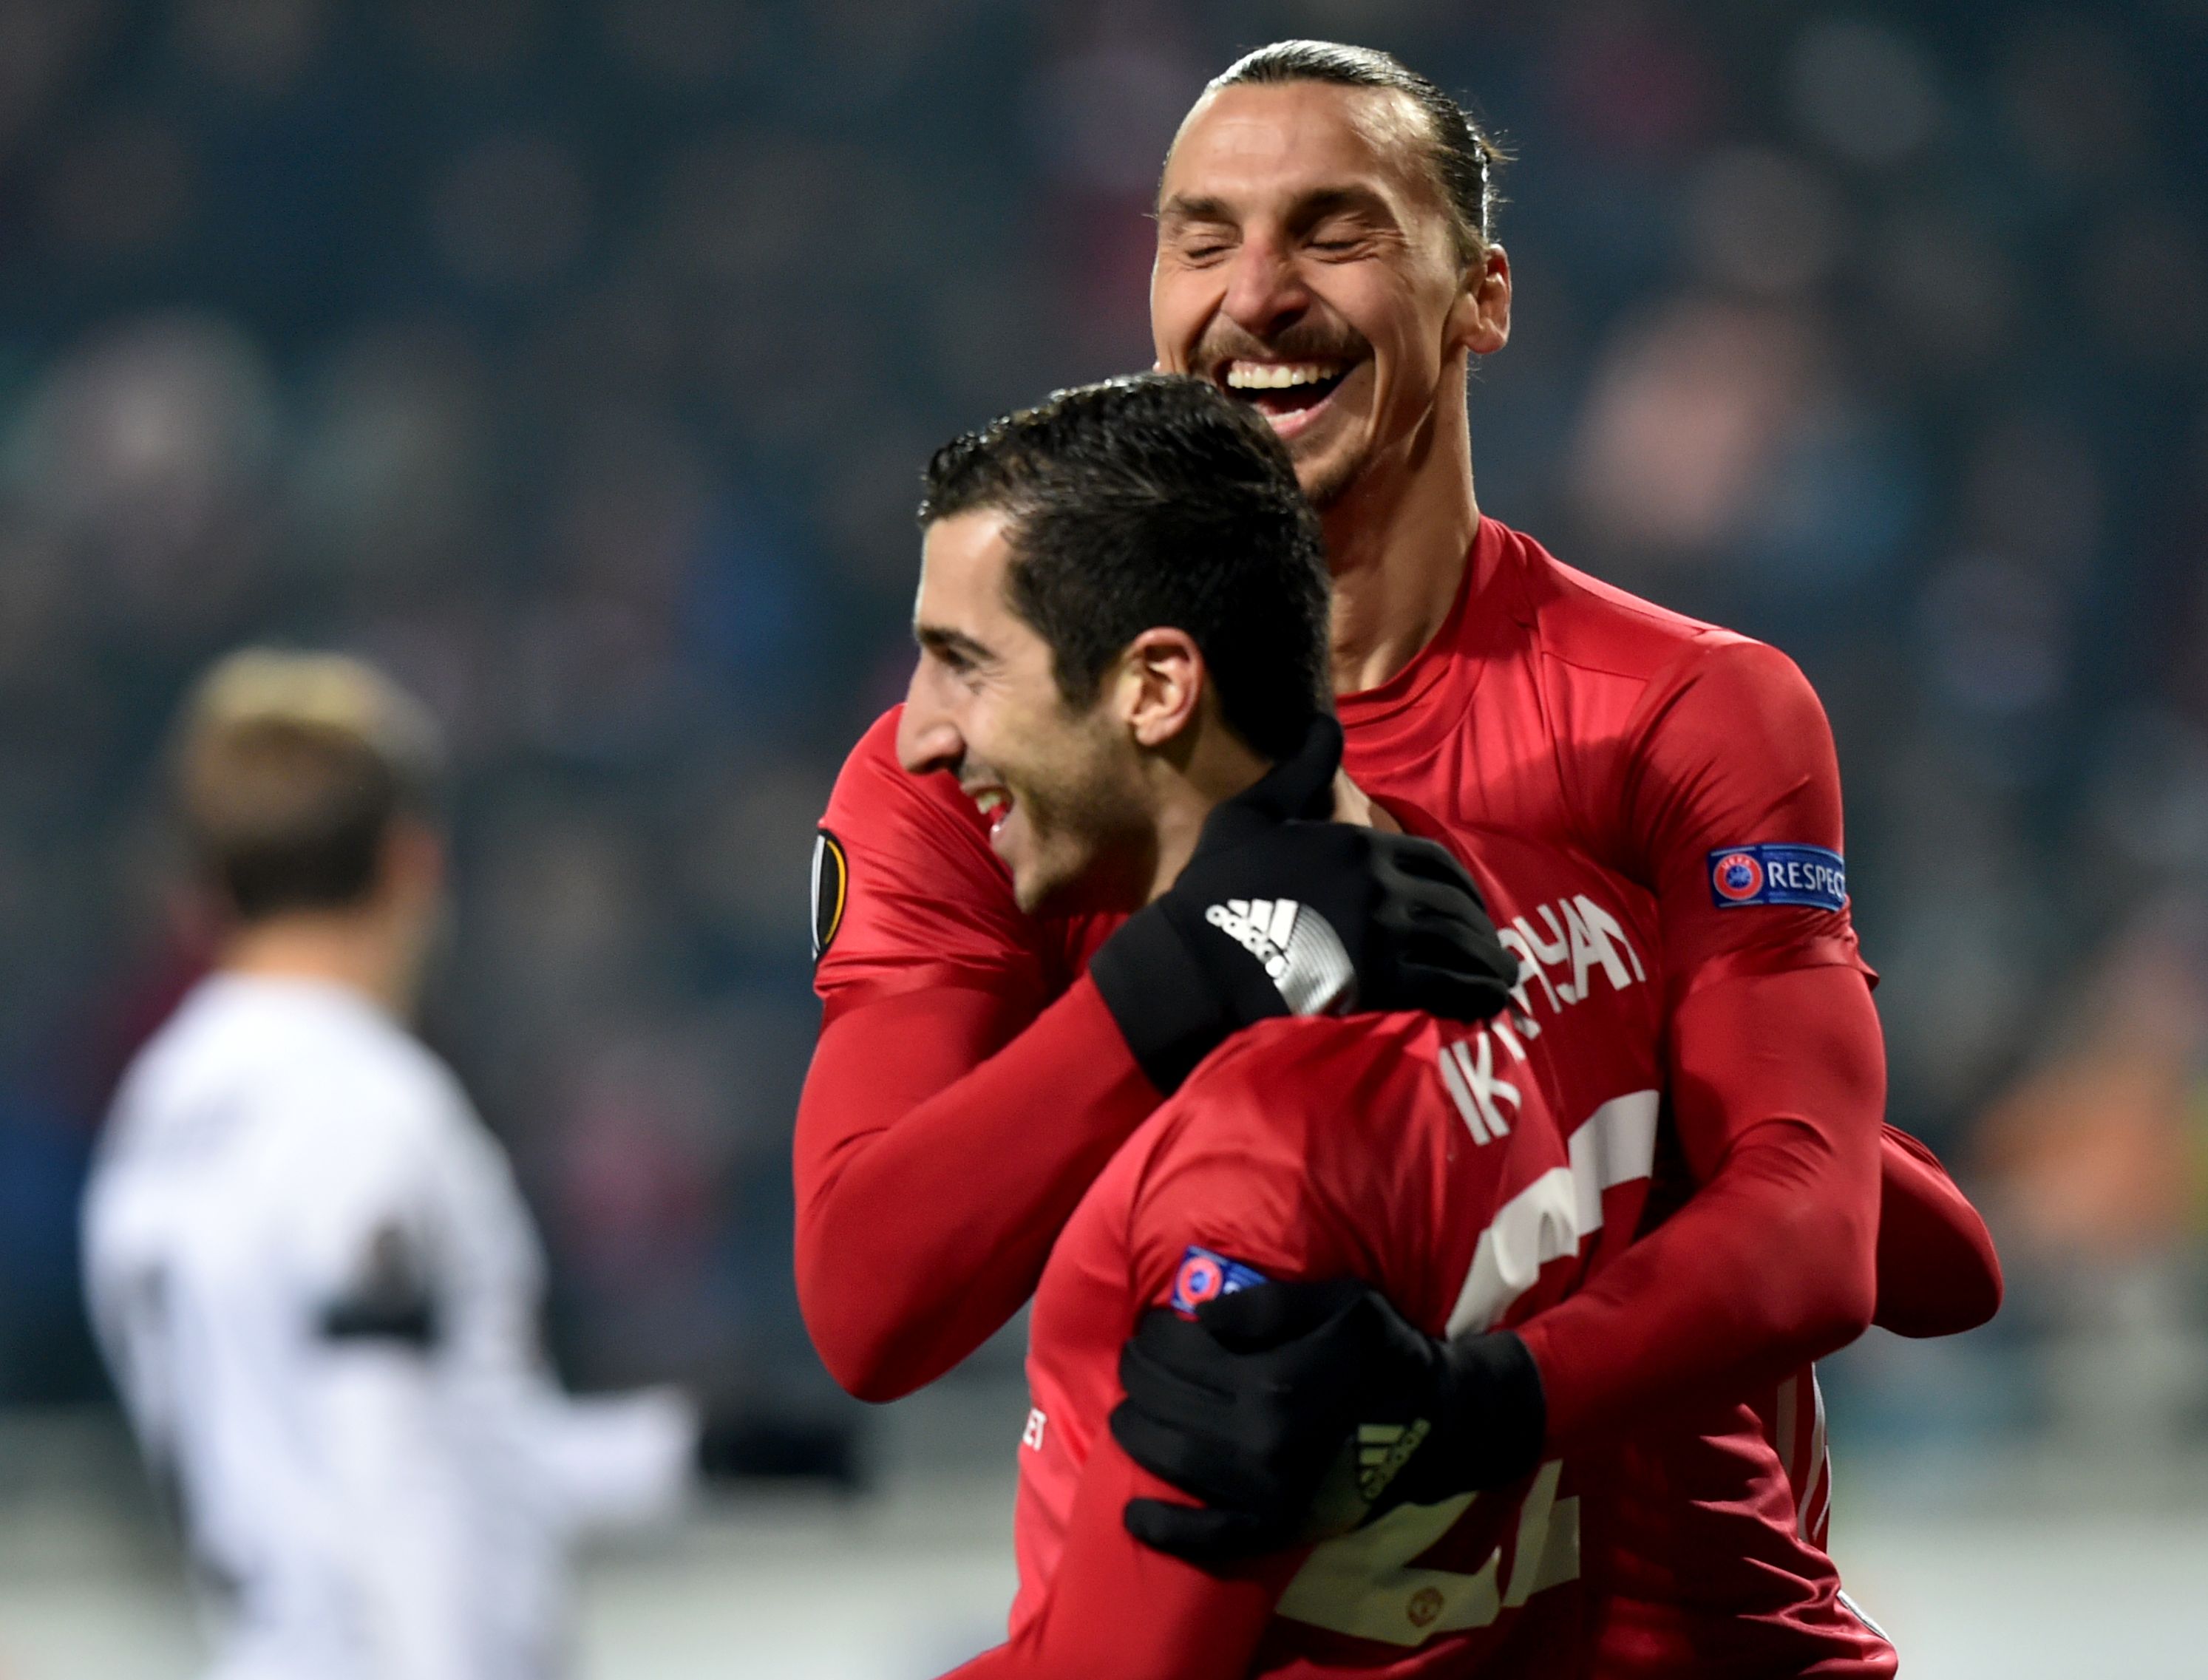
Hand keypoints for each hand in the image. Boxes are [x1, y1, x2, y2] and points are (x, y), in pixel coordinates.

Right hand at [1087, 716, 1517, 1091]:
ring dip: (1486, 963)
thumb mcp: (1249, 814)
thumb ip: (1298, 772)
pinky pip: (1447, 986)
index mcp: (1358, 843)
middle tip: (1488, 948)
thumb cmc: (1214, 889)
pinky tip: (1485, 1006)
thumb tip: (1326, 722)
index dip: (1458, 885)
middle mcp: (1382, 884)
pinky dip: (1474, 994)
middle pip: (1454, 904)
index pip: (1432, 860)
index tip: (1465, 905)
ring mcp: (1385, 934)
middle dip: (1478, 927)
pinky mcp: (1382, 983)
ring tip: (1499, 981)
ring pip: (1459, 945)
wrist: (1194, 962)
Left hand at [1110, 1279, 1544, 1566]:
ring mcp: (1267, 1492)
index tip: (1153, 1326)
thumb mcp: (1342, 1302)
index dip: (1156, 1333)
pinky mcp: (1277, 1529)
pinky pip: (1209, 1539)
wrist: (1436, 1425)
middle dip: (1138, 1374)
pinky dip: (1165, 1531)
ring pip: (1169, 1459)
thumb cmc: (1386, 1353)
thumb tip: (1199, 1319)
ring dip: (1133, 1432)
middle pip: (1165, 1401)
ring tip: (1128, 1414)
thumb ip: (1270, 1305)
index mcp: (1277, 1380)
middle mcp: (1263, 1440)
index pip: (1181, 1350)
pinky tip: (1134, 1517)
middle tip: (1135, 1361)